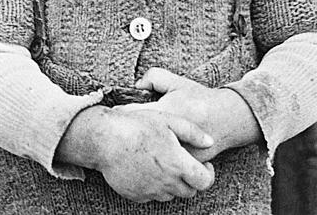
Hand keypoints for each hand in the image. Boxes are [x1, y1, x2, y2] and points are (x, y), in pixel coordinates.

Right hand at [93, 107, 215, 202]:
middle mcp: (167, 183)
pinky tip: (147, 167)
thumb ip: (193, 133)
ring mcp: (151, 191)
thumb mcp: (168, 120)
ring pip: (171, 194)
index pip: (204, 182)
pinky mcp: (137, 195)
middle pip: (189, 191)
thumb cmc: (137, 126)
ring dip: (173, 182)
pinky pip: (153, 194)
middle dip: (191, 179)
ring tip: (164, 162)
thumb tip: (210, 142)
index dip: (208, 174)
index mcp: (177, 164)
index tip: (204, 165)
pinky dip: (155, 185)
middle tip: (183, 162)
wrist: (106, 140)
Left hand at [131, 68, 261, 162]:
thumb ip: (154, 77)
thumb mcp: (176, 81)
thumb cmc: (198, 98)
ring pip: (147, 157)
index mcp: (167, 112)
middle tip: (120, 131)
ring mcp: (179, 154)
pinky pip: (161, 167)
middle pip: (136, 140)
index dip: (120, 115)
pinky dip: (154, 161)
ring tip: (133, 143)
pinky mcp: (184, 167)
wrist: (226, 118)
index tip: (114, 115)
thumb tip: (136, 86)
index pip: (133, 115)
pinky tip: (150, 153)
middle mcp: (172, 136)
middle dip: (126, 135)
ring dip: (138, 150)